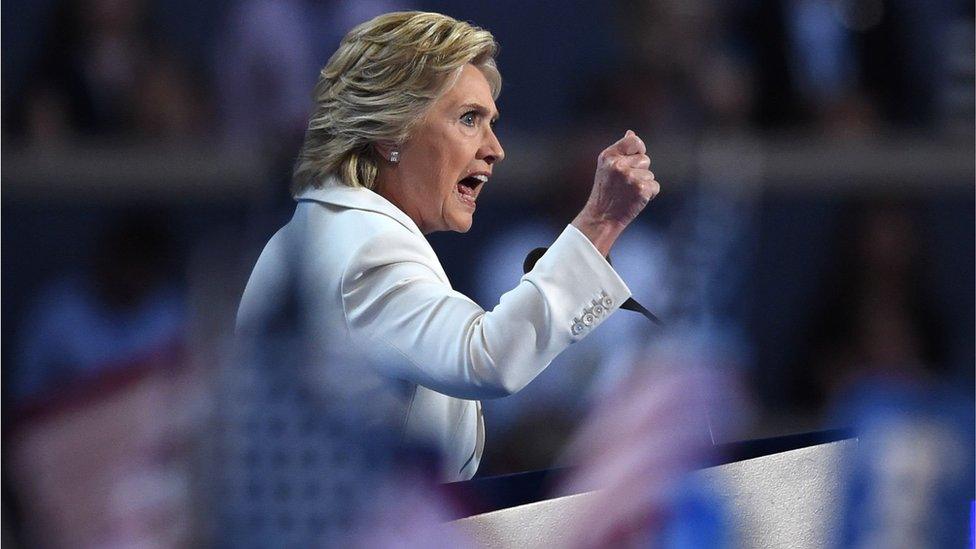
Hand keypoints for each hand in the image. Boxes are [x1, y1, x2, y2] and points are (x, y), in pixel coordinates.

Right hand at [572, 130, 658, 255]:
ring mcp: (630, 178)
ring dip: (643, 184)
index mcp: (608, 156)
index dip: (638, 149)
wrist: (602, 217)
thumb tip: (631, 132)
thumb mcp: (607, 167)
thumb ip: (620, 150)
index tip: (634, 159)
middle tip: (625, 184)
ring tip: (628, 193)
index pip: (633, 141)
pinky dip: (649, 194)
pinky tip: (635, 200)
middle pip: (645, 159)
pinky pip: (655, 186)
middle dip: (640, 171)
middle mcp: (618, 165)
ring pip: (650, 174)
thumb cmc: (605, 192)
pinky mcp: (641, 190)